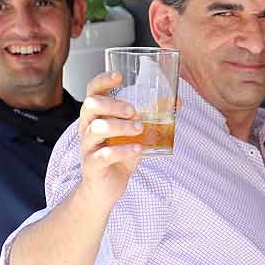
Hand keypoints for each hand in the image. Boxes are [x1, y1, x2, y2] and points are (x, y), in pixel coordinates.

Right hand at [79, 70, 145, 200]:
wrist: (106, 188)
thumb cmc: (119, 156)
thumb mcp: (134, 134)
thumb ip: (150, 117)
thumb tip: (177, 102)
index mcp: (96, 116)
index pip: (92, 91)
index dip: (102, 80)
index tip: (120, 76)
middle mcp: (87, 128)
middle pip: (91, 105)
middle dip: (114, 104)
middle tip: (133, 111)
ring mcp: (87, 146)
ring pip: (96, 128)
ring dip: (121, 126)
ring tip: (140, 129)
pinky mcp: (92, 165)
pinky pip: (103, 155)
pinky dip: (123, 151)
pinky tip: (137, 149)